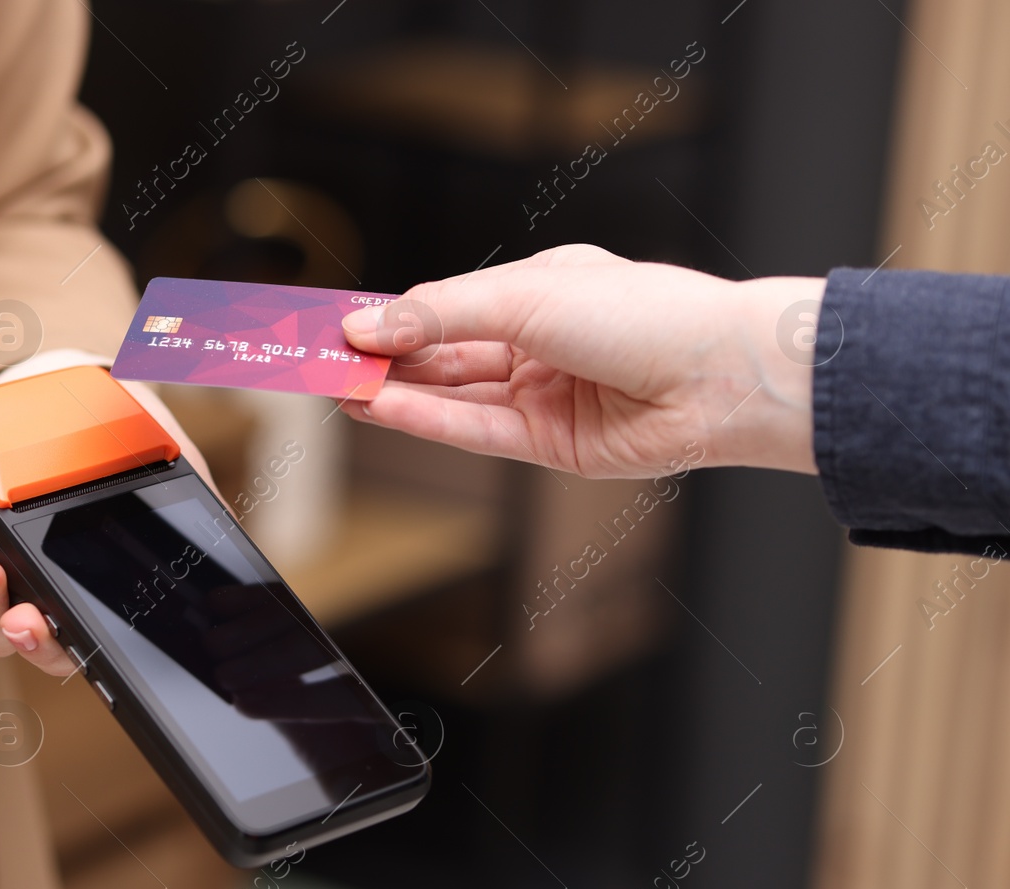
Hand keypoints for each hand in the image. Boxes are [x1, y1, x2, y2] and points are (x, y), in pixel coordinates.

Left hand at [0, 380, 211, 676]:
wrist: (82, 392)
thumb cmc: (132, 441)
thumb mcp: (175, 469)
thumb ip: (196, 512)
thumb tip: (228, 546)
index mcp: (93, 594)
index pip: (74, 646)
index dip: (56, 650)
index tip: (44, 629)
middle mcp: (42, 596)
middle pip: (17, 641)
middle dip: (11, 631)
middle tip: (15, 612)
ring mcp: (1, 575)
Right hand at [339, 245, 823, 476]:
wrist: (721, 377)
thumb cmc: (646, 315)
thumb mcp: (527, 297)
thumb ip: (442, 314)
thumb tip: (370, 325)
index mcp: (537, 291)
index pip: (442, 305)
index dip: (387, 316)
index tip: (333, 322)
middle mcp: (536, 343)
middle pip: (439, 353)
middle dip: (381, 357)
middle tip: (319, 361)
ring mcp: (541, 395)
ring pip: (449, 394)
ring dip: (392, 392)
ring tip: (335, 389)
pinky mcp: (547, 445)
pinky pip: (472, 430)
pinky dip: (425, 420)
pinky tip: (380, 409)